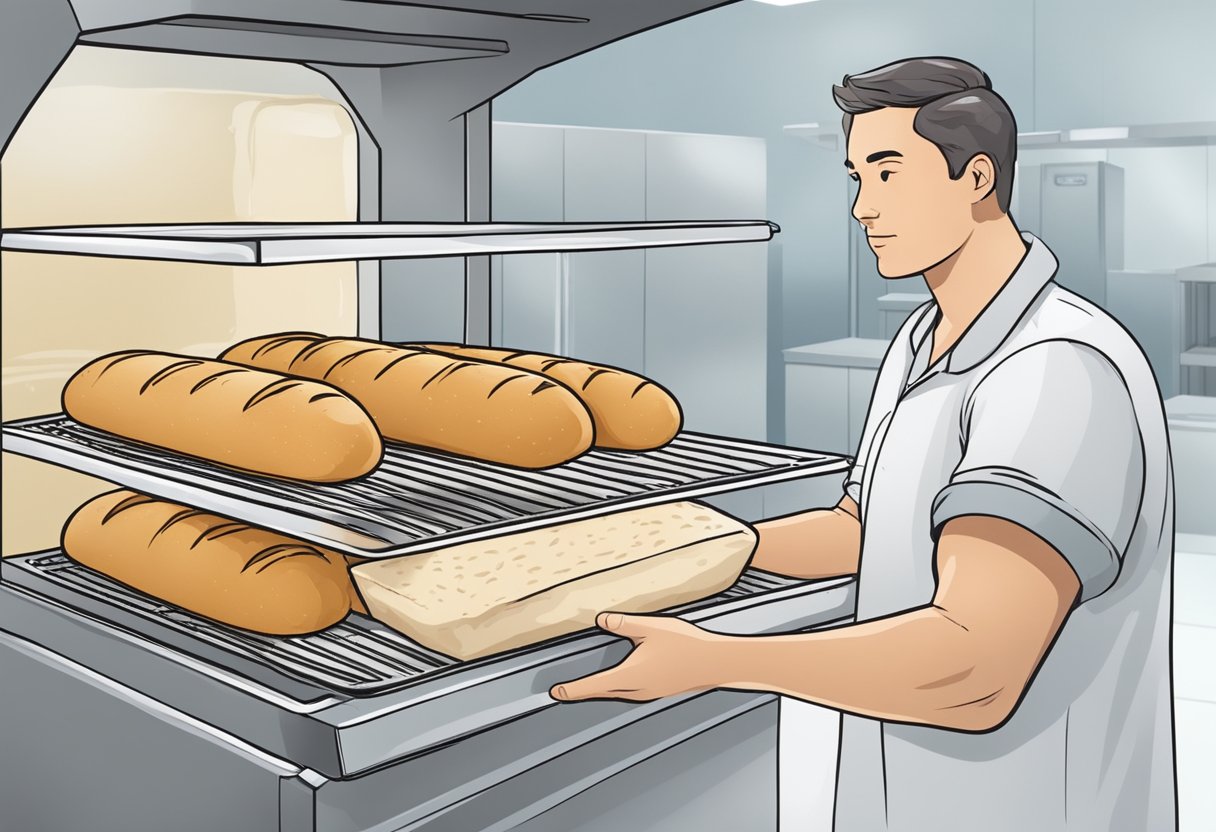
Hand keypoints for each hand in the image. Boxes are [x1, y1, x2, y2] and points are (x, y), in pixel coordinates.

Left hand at [549, 612, 726, 702]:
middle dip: (583, 692)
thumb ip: (623, 623)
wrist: (717, 662)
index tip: (555, 692)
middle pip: (602, 693)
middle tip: (565, 691)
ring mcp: (650, 692)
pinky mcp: (659, 690)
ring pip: (617, 695)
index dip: (572, 689)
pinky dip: (617, 689)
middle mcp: (637, 690)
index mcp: (630, 676)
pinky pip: (630, 693)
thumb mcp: (651, 627)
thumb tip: (600, 619)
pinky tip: (619, 682)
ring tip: (587, 688)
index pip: (593, 686)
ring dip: (600, 691)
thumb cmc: (686, 645)